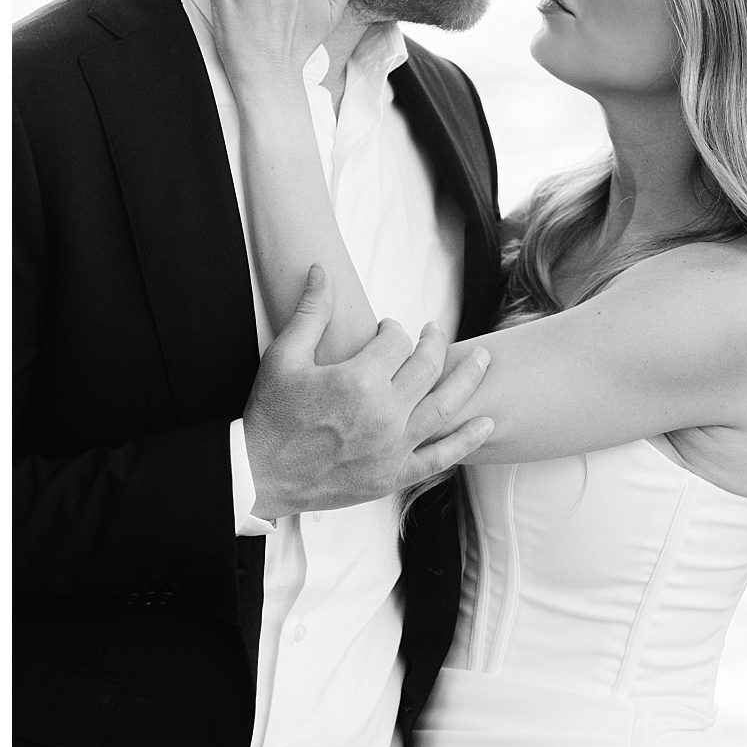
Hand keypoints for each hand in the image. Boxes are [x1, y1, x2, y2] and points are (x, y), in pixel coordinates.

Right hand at [244, 266, 492, 517]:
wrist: (261, 473)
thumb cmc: (271, 414)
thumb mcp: (284, 356)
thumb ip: (311, 312)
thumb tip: (322, 271)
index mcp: (358, 380)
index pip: (396, 342)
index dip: (393, 330)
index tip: (385, 329)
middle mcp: (384, 413)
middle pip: (427, 368)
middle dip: (433, 343)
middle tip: (434, 332)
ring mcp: (393, 447)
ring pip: (445, 406)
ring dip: (468, 379)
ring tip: (483, 360)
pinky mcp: (394, 475)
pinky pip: (442, 457)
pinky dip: (468, 441)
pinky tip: (486, 424)